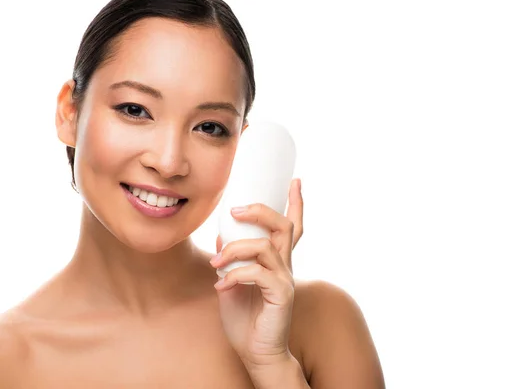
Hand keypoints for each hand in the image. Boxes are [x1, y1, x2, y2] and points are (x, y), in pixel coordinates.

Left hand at [209, 178, 303, 368]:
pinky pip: (258, 273)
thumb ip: (231, 261)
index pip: (291, 228)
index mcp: (276, 262)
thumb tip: (221, 237)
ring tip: (217, 262)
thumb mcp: (232, 284)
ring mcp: (285, 280)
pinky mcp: (281, 295)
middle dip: (261, 211)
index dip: (295, 204)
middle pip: (283, 226)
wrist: (256, 353)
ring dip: (236, 249)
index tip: (295, 181)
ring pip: (266, 246)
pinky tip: (222, 286)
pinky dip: (236, 275)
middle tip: (236, 209)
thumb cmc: (246, 320)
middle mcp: (285, 267)